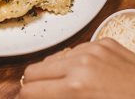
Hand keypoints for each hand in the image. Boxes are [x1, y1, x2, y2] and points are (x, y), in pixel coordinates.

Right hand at [18, 38, 134, 98]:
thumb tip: (36, 97)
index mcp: (77, 87)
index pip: (30, 90)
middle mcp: (81, 62)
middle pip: (34, 71)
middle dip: (34, 87)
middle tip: (43, 97)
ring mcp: (93, 48)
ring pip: (52, 58)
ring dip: (52, 74)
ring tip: (64, 89)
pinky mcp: (104, 41)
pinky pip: (74, 50)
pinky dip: (72, 63)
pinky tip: (85, 77)